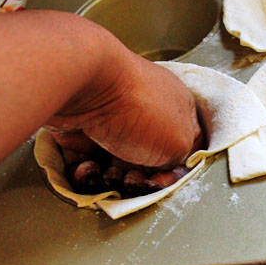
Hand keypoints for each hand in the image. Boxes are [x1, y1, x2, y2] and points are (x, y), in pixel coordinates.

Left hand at [46, 49, 201, 167]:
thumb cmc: (139, 109)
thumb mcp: (179, 143)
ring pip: (115, 160)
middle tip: (130, 178)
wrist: (83, 84)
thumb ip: (179, 159)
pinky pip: (86, 154)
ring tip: (104, 173)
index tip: (159, 180)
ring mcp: (113, 114)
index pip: (182, 144)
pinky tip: (84, 166)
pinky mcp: (82, 122)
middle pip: (147, 157)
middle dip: (137, 175)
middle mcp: (147, 108)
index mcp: (176, 106)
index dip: (173, 169)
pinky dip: (85, 166)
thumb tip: (163, 167)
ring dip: (110, 175)